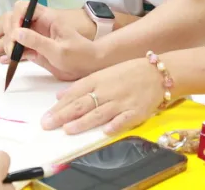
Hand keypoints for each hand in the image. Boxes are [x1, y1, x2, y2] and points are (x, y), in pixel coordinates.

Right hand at [0, 3, 94, 64]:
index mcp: (44, 17)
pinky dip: (4, 53)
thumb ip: (37, 41)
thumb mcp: (60, 49)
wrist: (91, 65)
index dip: (13, 19)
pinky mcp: (34, 49)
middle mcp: (36, 24)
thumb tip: (16, 33)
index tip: (13, 35)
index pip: (21, 9)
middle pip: (8, 22)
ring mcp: (34, 37)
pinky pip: (15, 48)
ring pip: (8, 36)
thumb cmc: (81, 54)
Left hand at [42, 58, 163, 135]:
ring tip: (68, 130)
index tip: (46, 116)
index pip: (74, 94)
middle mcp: (107, 91)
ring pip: (99, 113)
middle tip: (48, 124)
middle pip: (82, 104)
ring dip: (82, 122)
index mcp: (98, 80)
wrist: (158, 73)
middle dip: (63, 115)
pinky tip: (105, 132)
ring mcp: (122, 102)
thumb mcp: (103, 74)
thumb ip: (81, 85)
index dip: (59, 106)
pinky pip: (124, 119)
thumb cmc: (129, 73)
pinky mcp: (136, 111)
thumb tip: (59, 95)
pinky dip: (115, 125)